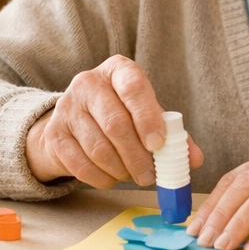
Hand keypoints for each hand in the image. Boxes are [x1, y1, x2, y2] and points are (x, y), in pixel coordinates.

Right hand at [24, 55, 202, 186]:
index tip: (158, 144)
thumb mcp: (148, 114)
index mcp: (118, 70)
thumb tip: (194, 159)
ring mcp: (67, 107)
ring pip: (98, 148)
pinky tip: (112, 177)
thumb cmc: (121, 113)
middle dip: (137, 156)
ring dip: (121, 169)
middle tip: (150, 175)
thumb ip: (173, 134)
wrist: (75, 121)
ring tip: (133, 175)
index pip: (133, 87)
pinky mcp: (54, 134)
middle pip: (115, 124)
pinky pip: (81, 165)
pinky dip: (102, 178)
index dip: (147, 118)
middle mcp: (88, 83)